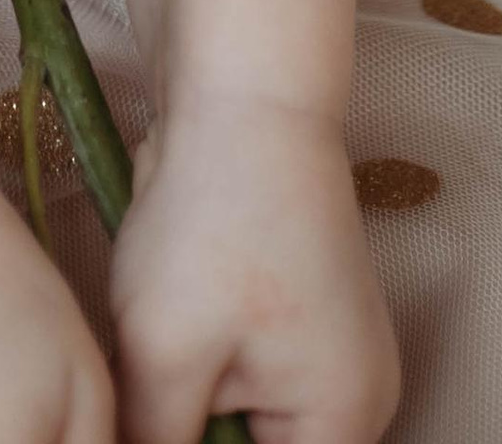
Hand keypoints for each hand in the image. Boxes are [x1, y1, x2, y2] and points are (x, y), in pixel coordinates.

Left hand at [107, 92, 397, 443]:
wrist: (243, 93)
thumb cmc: (212, 216)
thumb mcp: (164, 354)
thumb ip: (158, 441)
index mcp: (343, 422)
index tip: (152, 422)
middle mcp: (356, 399)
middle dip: (194, 428)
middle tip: (146, 381)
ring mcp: (332, 354)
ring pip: (246, 420)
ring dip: (191, 402)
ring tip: (157, 343)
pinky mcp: (298, 317)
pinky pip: (248, 375)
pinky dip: (201, 364)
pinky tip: (170, 316)